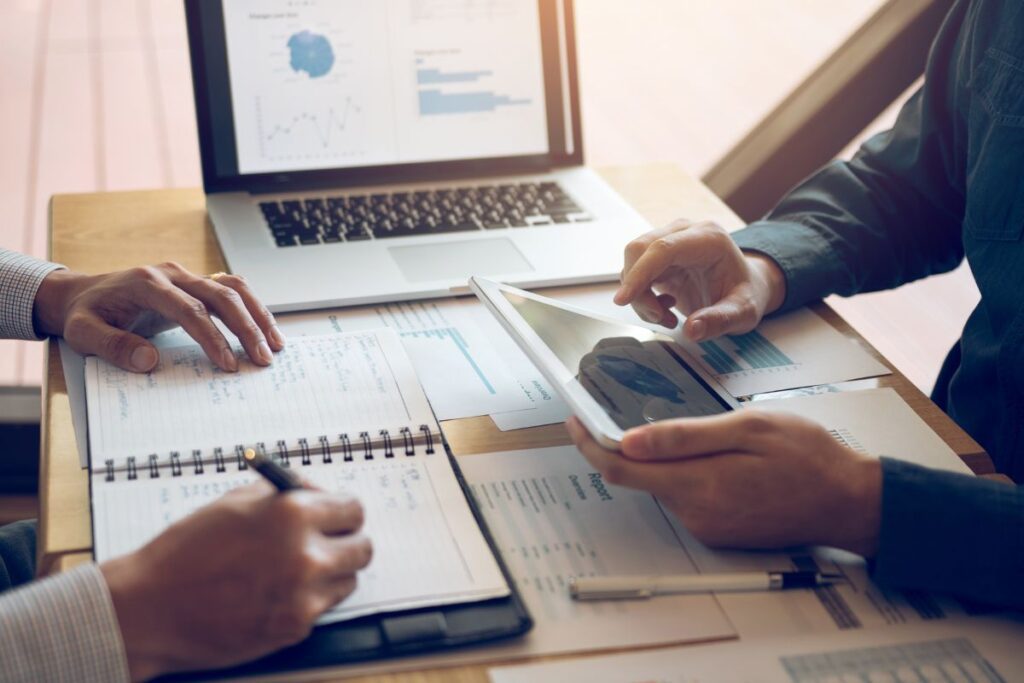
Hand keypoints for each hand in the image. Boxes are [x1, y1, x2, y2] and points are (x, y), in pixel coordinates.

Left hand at [33, 262, 284, 371]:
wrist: (83, 293)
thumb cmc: (86, 314)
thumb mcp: (83, 333)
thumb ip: (113, 345)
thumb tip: (150, 361)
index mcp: (147, 283)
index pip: (190, 309)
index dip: (212, 337)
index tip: (227, 364)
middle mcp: (172, 273)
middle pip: (221, 295)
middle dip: (247, 328)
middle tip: (263, 359)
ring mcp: (187, 276)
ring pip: (233, 288)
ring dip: (258, 315)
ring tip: (276, 344)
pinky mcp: (196, 283)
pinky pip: (231, 289)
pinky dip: (252, 308)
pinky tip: (266, 330)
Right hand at [101, 483, 371, 680]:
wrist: (151, 608)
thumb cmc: (186, 552)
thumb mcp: (236, 503)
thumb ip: (286, 494)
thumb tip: (320, 493)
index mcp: (293, 514)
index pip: (353, 509)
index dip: (342, 513)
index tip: (337, 517)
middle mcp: (305, 554)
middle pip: (362, 548)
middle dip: (345, 542)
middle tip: (325, 544)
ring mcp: (303, 595)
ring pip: (348, 580)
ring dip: (330, 574)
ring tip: (293, 570)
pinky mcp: (295, 627)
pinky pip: (322, 607)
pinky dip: (307, 600)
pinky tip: (274, 594)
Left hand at [566, 412, 880, 554]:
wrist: (850, 503)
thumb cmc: (808, 458)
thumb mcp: (747, 429)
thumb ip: (685, 437)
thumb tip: (630, 441)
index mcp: (697, 485)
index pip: (620, 470)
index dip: (589, 445)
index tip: (575, 420)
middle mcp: (695, 513)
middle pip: (638, 479)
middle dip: (624, 447)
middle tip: (621, 408)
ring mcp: (707, 526)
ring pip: (663, 486)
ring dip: (660, 460)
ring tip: (686, 428)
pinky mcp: (720, 530)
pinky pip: (687, 497)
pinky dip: (684, 474)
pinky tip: (711, 454)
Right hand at [614, 220, 785, 340]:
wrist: (747, 286)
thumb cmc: (746, 294)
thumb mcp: (743, 312)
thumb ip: (719, 320)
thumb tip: (691, 330)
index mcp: (708, 238)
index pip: (662, 249)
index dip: (639, 273)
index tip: (623, 300)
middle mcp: (685, 232)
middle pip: (639, 250)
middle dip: (638, 289)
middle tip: (659, 318)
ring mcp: (670, 239)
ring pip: (633, 262)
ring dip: (640, 296)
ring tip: (666, 317)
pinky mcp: (659, 255)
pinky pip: (636, 272)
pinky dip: (642, 296)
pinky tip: (664, 307)